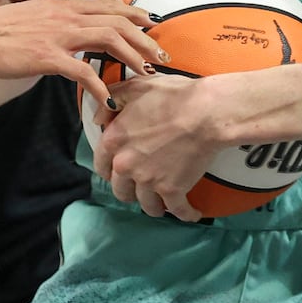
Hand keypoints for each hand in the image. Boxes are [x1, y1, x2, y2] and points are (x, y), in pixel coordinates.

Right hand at [0, 0, 162, 110]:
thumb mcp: (28, 17)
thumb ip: (51, 23)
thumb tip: (65, 36)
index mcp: (59, 5)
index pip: (106, 5)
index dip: (132, 13)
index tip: (150, 23)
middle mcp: (64, 15)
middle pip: (117, 20)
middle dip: (144, 37)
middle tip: (161, 53)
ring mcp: (57, 35)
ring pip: (110, 39)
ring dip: (133, 56)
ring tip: (147, 72)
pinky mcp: (48, 57)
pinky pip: (84, 72)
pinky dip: (101, 86)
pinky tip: (107, 99)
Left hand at [91, 74, 220, 222]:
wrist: (204, 112)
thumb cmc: (172, 96)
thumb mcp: (134, 88)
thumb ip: (111, 101)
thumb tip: (97, 119)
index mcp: (113, 140)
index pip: (101, 165)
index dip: (109, 170)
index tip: (117, 173)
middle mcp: (126, 164)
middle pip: (121, 191)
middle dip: (130, 190)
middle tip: (141, 187)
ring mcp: (148, 180)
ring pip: (146, 205)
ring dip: (154, 205)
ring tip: (162, 201)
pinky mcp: (172, 190)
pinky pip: (177, 211)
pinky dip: (185, 214)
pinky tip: (190, 213)